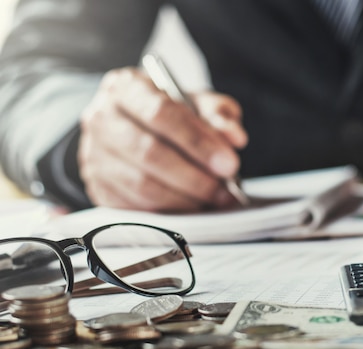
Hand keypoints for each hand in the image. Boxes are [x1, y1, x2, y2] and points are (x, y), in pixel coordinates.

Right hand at [78, 67, 247, 211]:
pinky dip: (167, 213)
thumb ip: (218, 115)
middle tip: (224, 190)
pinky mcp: (98, 187)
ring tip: (213, 200)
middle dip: (194, 177)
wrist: (138, 130)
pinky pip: (134, 208)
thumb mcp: (198, 104)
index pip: (162, 113)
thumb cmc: (173, 115)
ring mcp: (94, 155)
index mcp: (126, 87)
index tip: (228, 163)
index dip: (197, 142)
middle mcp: (102, 118)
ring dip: (184, 199)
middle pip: (150, 153)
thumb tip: (234, 137)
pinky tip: (191, 209)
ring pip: (142, 185)